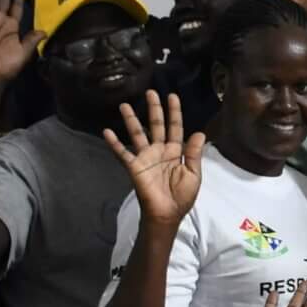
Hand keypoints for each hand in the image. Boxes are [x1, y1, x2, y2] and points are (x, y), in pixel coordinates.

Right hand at [103, 90, 205, 224]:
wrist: (167, 214)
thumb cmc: (182, 196)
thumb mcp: (193, 175)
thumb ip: (194, 154)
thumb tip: (199, 133)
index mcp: (175, 152)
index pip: (175, 127)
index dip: (174, 112)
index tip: (172, 96)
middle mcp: (159, 150)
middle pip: (156, 125)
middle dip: (154, 109)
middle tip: (151, 92)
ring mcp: (145, 157)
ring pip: (138, 134)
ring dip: (131, 120)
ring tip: (124, 105)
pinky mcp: (134, 167)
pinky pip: (122, 153)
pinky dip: (114, 143)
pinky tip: (107, 131)